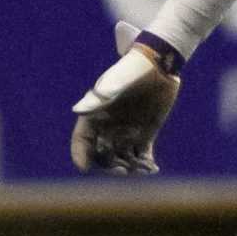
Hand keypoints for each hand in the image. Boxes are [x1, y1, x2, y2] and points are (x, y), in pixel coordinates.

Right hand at [71, 21, 180, 173]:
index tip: (84, 168)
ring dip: (130, 169)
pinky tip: (153, 169)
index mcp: (95, 116)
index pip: (82, 140)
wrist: (159, 63)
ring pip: (123, 160)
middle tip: (122, 171)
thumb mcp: (115, 83)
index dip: (80, 155)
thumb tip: (77, 110)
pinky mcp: (145, 134)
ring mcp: (126, 133)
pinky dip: (146, 165)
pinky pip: (142, 156)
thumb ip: (99, 98)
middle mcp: (108, 128)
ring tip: (143, 171)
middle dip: (109, 167)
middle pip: (102, 156)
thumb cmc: (133, 69)